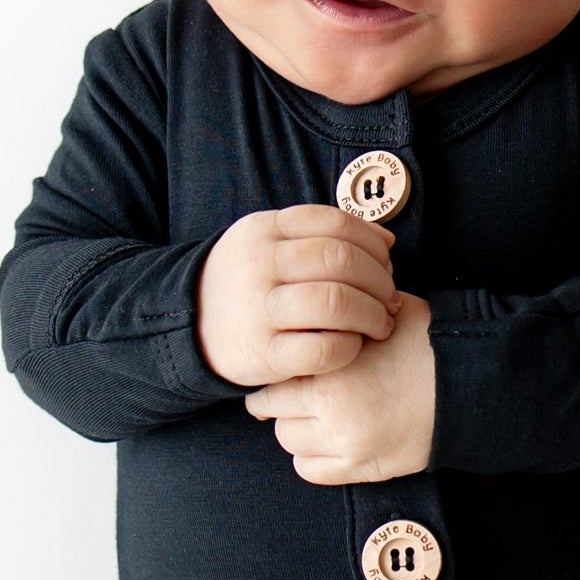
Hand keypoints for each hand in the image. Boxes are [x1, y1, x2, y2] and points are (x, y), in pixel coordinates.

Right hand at [195, 204, 401, 388]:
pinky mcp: (262, 355)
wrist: (189, 326)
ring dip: (373, 314)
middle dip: (380, 280)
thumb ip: (320, 235)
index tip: (386, 262)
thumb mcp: (268, 243)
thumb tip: (385, 240)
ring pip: (336, 302)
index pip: (336, 224)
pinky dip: (350, 347)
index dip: (373, 243)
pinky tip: (353, 346)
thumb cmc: (247, 282)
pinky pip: (323, 349)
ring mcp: (258, 310)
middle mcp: (260, 265)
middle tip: (390, 298)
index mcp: (265, 230)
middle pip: (341, 261)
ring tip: (380, 323)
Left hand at [244, 293, 435, 484]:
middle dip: (279, 396)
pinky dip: (309, 456)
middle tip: (289, 387)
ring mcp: (347, 445)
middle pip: (274, 409)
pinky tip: (322, 440)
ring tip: (307, 413)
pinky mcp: (364, 468)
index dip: (277, 364)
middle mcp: (332, 412)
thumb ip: (349, 311)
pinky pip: (311, 471)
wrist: (472, 387)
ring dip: (293, 425)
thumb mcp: (387, 312)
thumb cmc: (431, 343)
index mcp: (333, 370)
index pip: (276, 373)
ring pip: (289, 441)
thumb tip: (326, 301)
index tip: (279, 362)